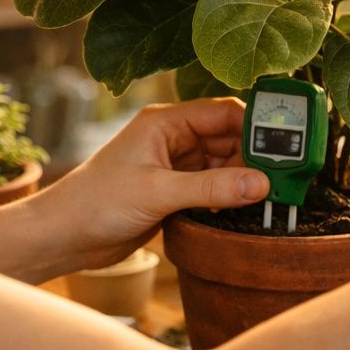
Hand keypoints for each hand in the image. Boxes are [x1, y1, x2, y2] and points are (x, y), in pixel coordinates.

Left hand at [35, 98, 269, 271]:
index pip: (223, 112)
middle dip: (254, 157)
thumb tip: (261, 183)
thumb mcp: (158, 193)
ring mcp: (173, 167)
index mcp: (165, 123)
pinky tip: (239, 211)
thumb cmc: (96, 203)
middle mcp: (172, 139)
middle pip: (229, 139)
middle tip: (283, 178)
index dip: (255, 126)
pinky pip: (212, 188)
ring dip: (242, 180)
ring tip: (265, 198)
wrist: (63, 237)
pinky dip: (228, 197)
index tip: (286, 145)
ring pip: (223, 165)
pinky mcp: (172, 193)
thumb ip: (212, 187)